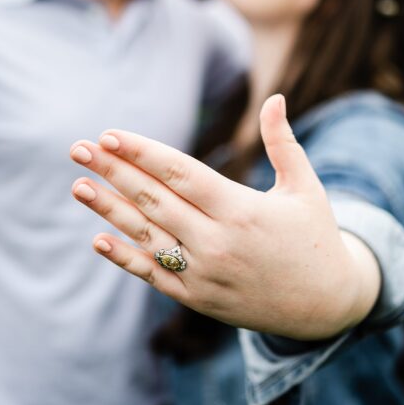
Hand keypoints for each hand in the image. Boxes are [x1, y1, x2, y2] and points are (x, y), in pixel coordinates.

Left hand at [70, 94, 379, 338]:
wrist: (326, 307)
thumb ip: (283, 142)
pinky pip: (154, 274)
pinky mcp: (198, 298)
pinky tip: (98, 238)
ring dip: (108, 209)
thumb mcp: (306, 187)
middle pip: (154, 200)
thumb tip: (275, 97)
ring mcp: (204, 273)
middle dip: (113, 171)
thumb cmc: (315, 237)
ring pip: (147, 235)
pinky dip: (125, 257)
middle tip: (78, 148)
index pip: (181, 173)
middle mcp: (218, 242)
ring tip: (78, 185)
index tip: (110, 134)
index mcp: (242, 209)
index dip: (142, 153)